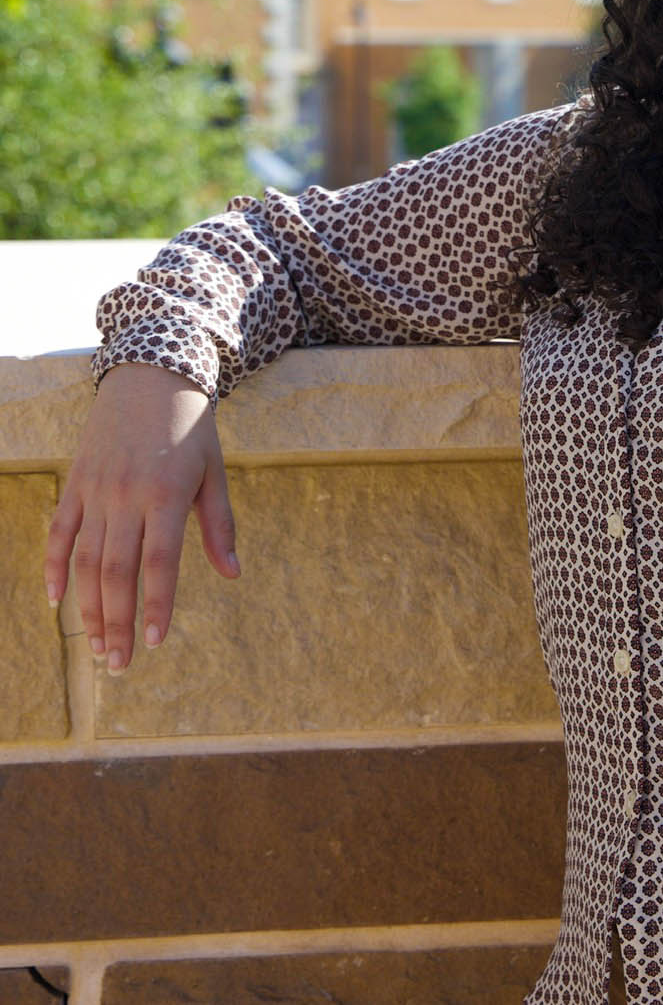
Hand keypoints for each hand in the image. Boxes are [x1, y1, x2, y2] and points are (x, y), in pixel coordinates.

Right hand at [45, 362, 239, 673]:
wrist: (151, 374)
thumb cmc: (191, 427)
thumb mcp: (214, 471)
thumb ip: (219, 525)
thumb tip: (232, 573)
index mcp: (166, 495)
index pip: (159, 564)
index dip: (155, 606)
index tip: (154, 643)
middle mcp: (126, 496)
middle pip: (116, 572)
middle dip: (117, 623)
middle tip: (119, 664)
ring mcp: (96, 491)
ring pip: (84, 561)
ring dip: (87, 608)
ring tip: (97, 646)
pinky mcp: (76, 483)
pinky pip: (59, 533)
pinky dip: (53, 568)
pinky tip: (56, 602)